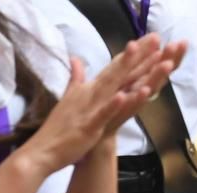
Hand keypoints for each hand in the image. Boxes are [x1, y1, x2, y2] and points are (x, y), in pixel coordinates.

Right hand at [23, 34, 185, 173]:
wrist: (41, 151)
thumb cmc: (56, 128)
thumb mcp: (68, 98)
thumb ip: (75, 78)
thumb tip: (75, 59)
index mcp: (87, 89)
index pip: (112, 68)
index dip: (131, 53)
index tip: (150, 37)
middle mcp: (89, 95)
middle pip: (115, 72)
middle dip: (135, 55)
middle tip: (155, 37)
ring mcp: (89, 110)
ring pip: (110, 88)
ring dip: (126, 72)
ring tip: (142, 55)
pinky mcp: (88, 127)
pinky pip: (101, 115)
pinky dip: (111, 106)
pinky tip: (122, 96)